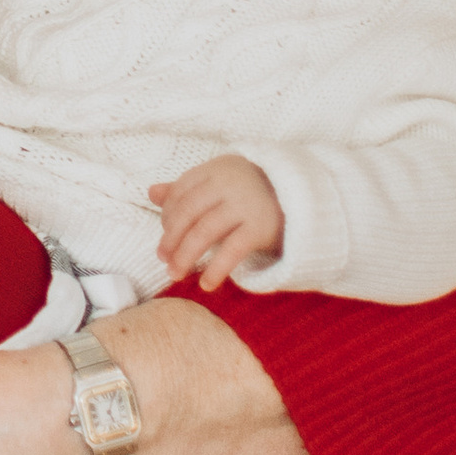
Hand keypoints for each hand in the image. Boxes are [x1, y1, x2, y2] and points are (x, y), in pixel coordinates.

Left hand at [152, 156, 284, 291]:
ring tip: (175, 275)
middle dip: (171, 239)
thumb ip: (186, 189)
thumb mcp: (220, 184)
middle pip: (187, 212)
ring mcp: (245, 203)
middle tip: (163, 260)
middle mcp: (228, 183)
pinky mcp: (260, 226)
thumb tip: (151, 192)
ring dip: (185, 256)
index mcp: (216, 169)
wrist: (303, 200)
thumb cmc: (252, 193)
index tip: (165, 237)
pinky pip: (231, 251)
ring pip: (204, 232)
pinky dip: (215, 270)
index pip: (180, 193)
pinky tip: (206, 285)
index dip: (167, 217)